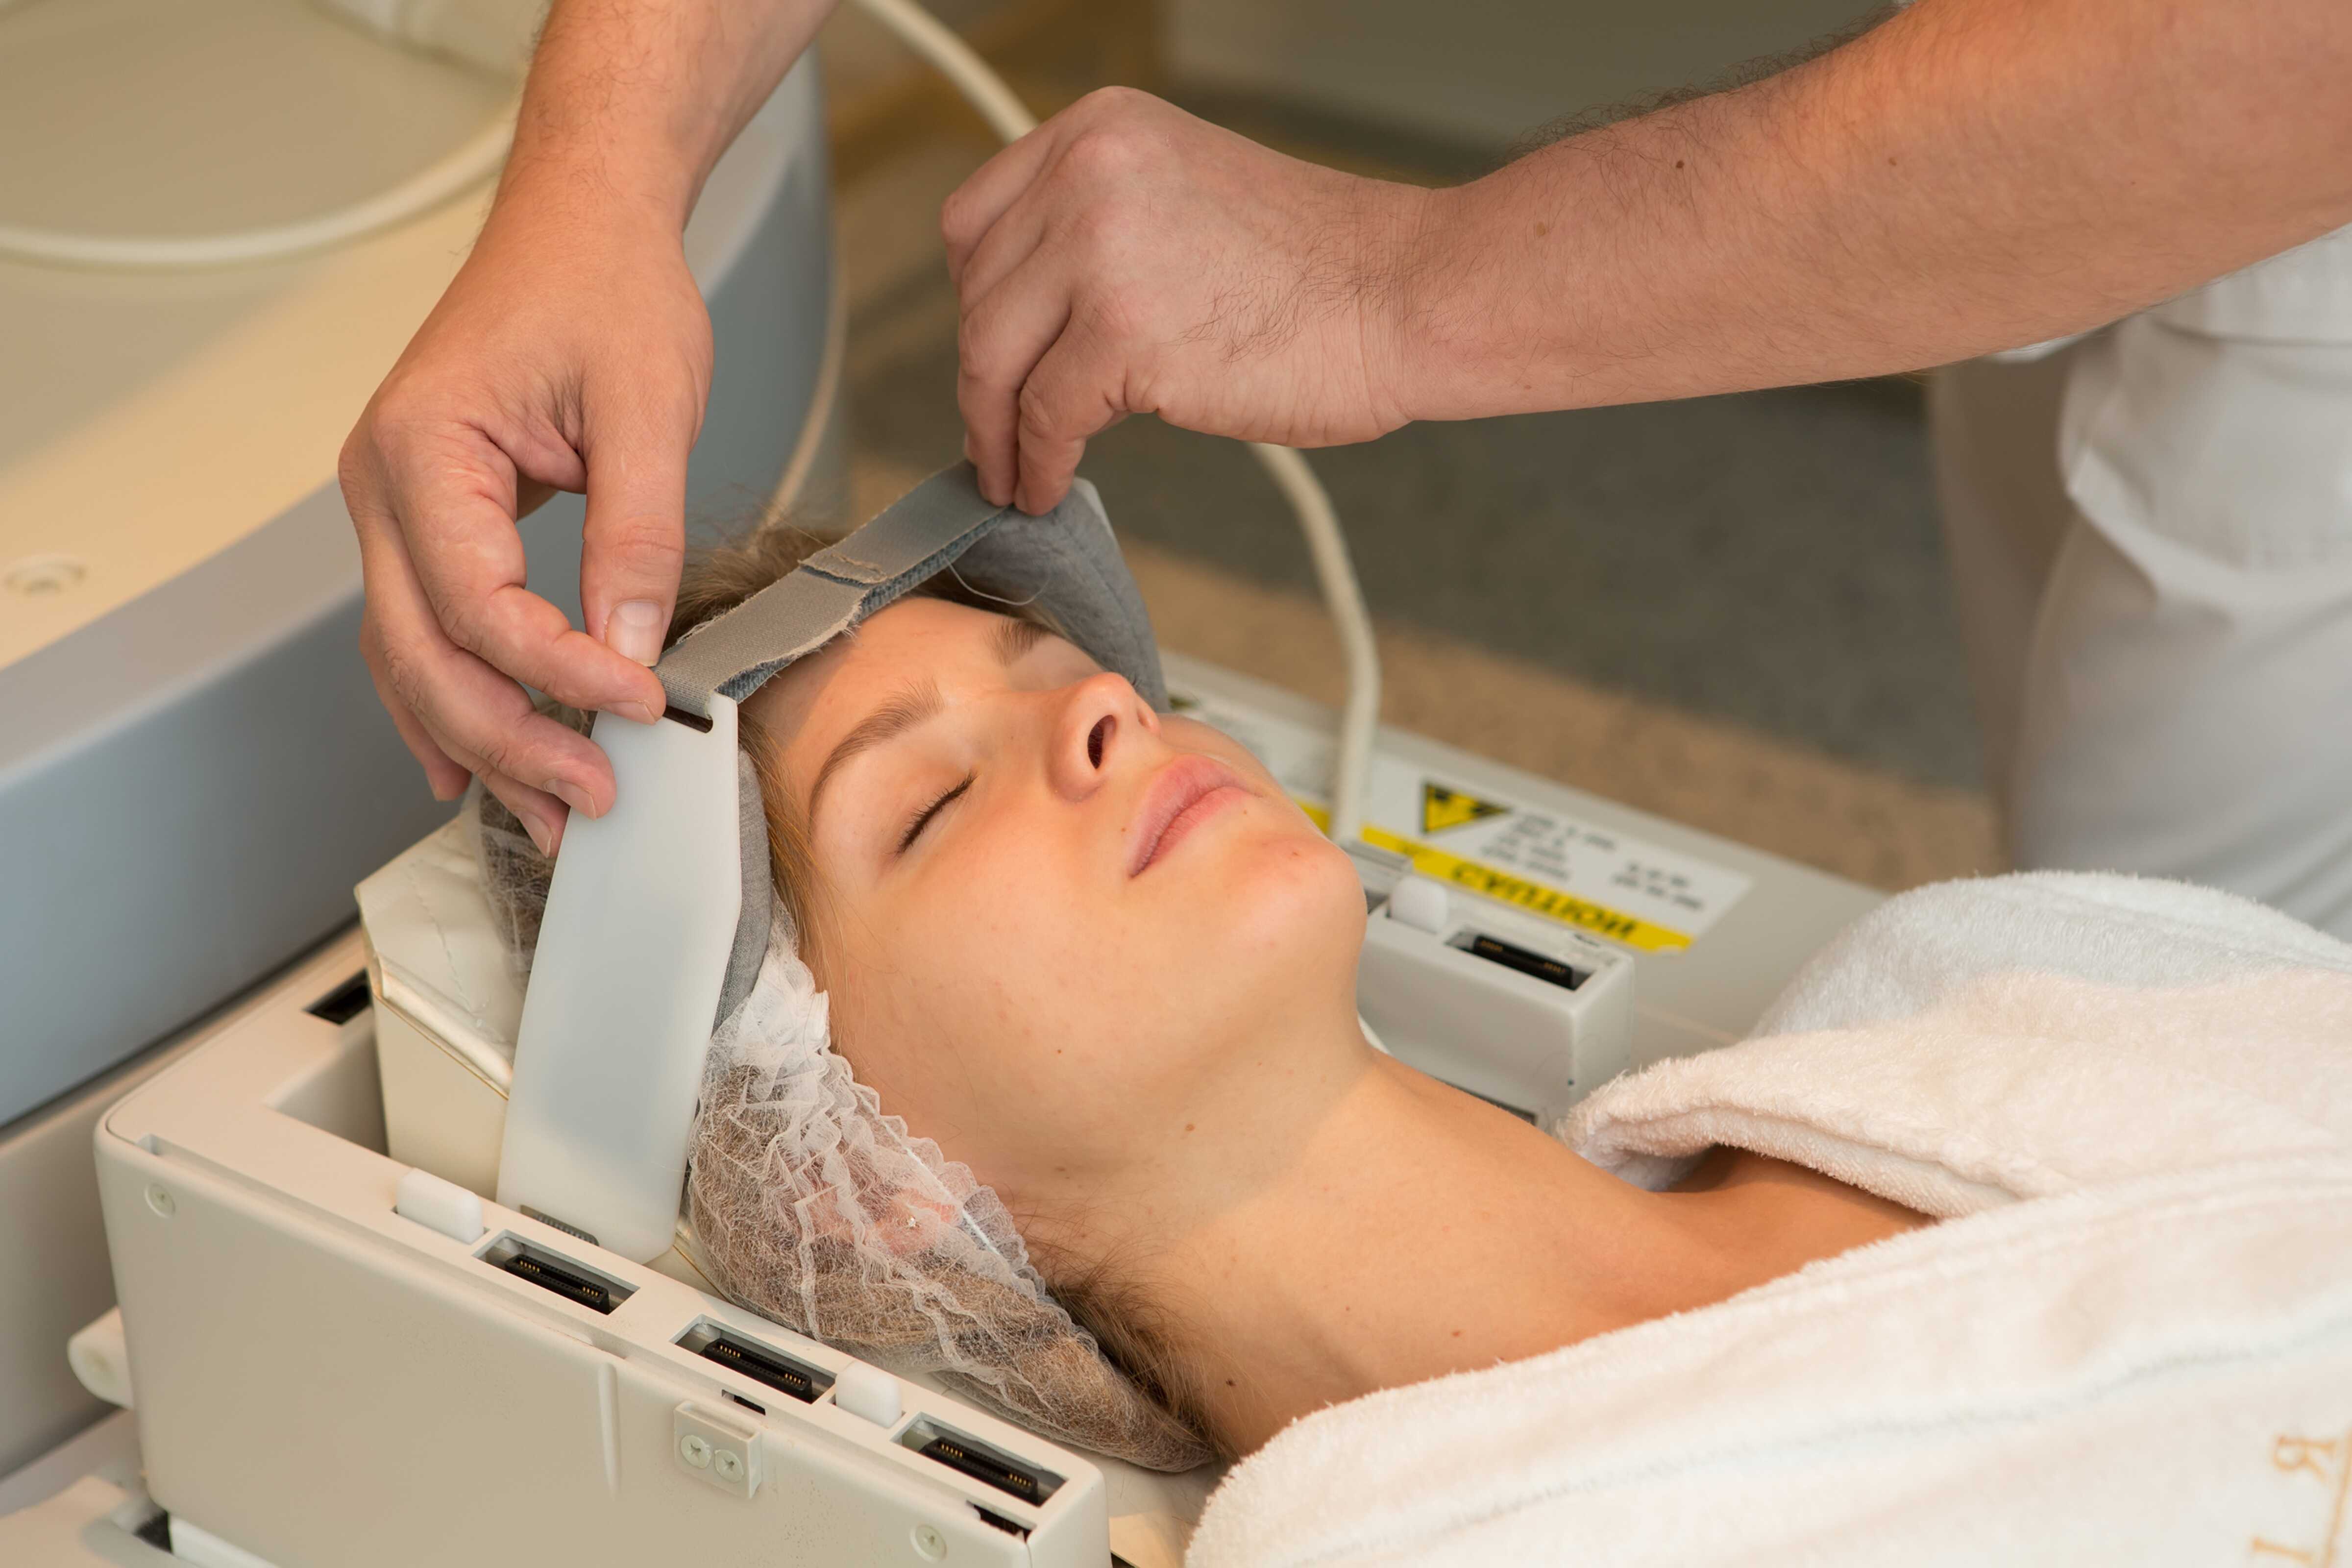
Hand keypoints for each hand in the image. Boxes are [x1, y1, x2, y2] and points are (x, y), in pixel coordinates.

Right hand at [339, 200, 712, 853]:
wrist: (582, 224)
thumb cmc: (604, 288)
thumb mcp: (647, 408)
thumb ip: (636, 535)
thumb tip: (634, 647)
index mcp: (423, 450)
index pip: (479, 605)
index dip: (559, 674)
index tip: (643, 707)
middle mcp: (382, 486)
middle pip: (423, 655)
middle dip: (508, 740)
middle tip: (591, 800)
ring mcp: (394, 509)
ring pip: (413, 659)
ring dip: (479, 743)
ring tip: (550, 814)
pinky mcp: (428, 523)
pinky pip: (425, 632)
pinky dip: (454, 703)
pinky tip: (478, 766)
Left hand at [943, 88, 1434, 513]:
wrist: (1404, 294)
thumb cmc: (1320, 266)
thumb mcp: (1185, 194)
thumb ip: (1103, 225)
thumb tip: (1035, 312)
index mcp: (1099, 131)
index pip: (976, 222)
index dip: (975, 302)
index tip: (991, 354)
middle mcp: (1086, 174)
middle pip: (978, 296)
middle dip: (982, 378)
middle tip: (995, 433)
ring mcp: (1100, 251)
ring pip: (994, 360)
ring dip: (996, 432)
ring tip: (1012, 473)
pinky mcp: (1123, 334)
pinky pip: (1044, 417)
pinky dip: (1037, 462)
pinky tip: (1049, 485)